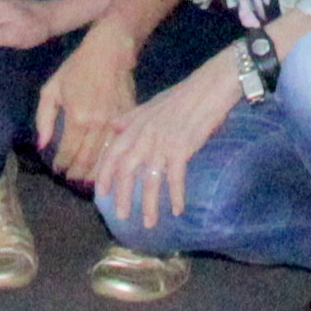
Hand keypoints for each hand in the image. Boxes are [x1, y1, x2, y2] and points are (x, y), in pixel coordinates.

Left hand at [31, 25, 144, 175]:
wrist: (111, 52)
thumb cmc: (78, 68)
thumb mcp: (52, 89)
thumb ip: (44, 118)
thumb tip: (42, 145)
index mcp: (77, 118)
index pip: (68, 152)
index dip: (61, 164)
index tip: (57, 169)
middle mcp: (97, 125)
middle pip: (86, 160)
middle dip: (76, 173)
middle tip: (70, 177)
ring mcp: (115, 124)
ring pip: (104, 157)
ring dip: (93, 172)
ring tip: (85, 178)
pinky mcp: (128, 120)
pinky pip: (118, 146)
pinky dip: (110, 159)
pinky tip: (104, 165)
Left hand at [91, 47, 243, 237]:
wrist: (209, 87)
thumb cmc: (183, 96)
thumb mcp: (152, 104)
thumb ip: (132, 117)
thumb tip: (115, 126)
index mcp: (135, 125)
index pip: (112, 153)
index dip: (105, 174)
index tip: (101, 194)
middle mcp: (144, 135)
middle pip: (127, 170)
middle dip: (123, 196)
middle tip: (122, 216)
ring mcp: (162, 142)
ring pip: (150, 180)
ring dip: (149, 204)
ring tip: (148, 222)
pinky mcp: (182, 148)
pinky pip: (175, 178)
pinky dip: (176, 196)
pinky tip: (177, 210)